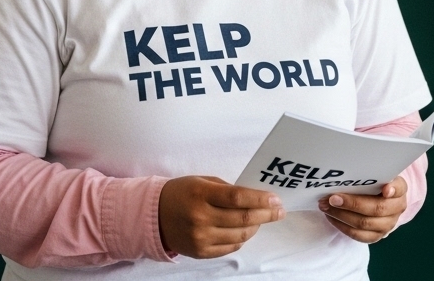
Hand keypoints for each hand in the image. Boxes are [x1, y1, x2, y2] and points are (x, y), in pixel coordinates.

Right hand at [158, 176, 285, 258]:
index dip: (261, 199)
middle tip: (279, 211)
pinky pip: (231, 247)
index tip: (276, 199)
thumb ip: (227, 189)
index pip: (238, 198)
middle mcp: (201, 217)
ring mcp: (200, 237)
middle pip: (243, 219)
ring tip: (262, 219)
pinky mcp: (200, 252)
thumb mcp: (202, 181)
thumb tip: (257, 198)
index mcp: (201, 194)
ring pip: (241, 235)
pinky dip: (243, 238)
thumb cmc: (182, 193)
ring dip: (256, 227)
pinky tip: (245, 230)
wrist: (154, 215)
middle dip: (267, 214)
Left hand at [319, 177, 407, 242]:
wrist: (381, 201)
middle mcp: (397, 208)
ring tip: (325, 207)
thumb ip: (368, 174)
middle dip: (352, 203)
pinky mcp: (377, 236)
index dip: (393, 189)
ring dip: (341, 215)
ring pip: (365, 224)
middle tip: (332, 198)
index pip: (398, 188)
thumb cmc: (375, 183)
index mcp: (399, 190)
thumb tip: (347, 174)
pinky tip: (331, 216)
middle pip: (377, 209)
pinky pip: (358, 235)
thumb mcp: (376, 175)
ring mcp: (388, 224)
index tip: (385, 189)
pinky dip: (342, 226)